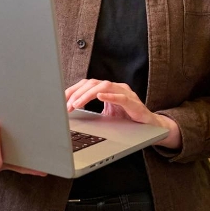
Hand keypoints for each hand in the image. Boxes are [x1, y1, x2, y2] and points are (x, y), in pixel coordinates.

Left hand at [65, 79, 180, 148]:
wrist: (149, 127)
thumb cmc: (127, 120)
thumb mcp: (106, 116)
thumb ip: (92, 113)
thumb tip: (69, 116)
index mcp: (108, 90)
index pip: (87, 84)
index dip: (72, 90)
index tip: (60, 99)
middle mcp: (116, 88)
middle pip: (93, 83)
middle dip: (77, 93)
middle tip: (66, 105)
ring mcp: (126, 94)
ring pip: (104, 86)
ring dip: (88, 95)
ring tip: (76, 104)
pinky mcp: (134, 103)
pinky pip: (122, 97)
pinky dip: (110, 96)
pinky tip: (100, 97)